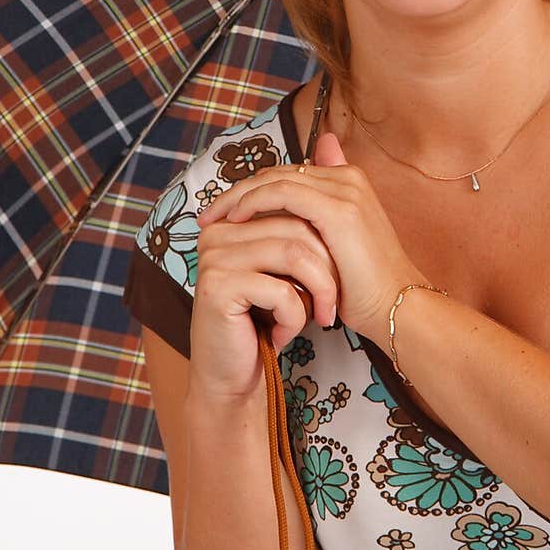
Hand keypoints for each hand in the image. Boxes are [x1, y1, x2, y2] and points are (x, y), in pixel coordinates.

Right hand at [190, 195, 340, 401]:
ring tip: (315, 318)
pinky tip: (284, 336)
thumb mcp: (286, 271)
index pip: (294, 208)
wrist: (233, 377)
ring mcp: (214, 257)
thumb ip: (299, 231)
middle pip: (298, 228)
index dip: (324, 242)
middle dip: (327, 269)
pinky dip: (295, 317)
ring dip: (317, 292)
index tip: (333, 277)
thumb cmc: (266, 322)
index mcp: (233, 221)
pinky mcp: (218, 287)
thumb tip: (335, 173)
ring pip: (295, 255)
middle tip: (330, 306)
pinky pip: (281, 291)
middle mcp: (219, 232)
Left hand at [195, 131, 422, 346]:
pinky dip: (253, 203)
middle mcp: (348, 178)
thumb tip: (286, 227)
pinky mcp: (337, 209)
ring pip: (275, 178)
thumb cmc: (365, 288)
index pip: (288, 174)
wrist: (396, 306)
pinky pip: (282, 194)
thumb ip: (312, 227)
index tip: (223, 212)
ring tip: (213, 218)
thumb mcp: (333, 250)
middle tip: (207, 213)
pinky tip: (235, 220)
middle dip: (238, 190)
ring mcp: (344, 190)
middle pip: (278, 172)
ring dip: (238, 196)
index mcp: (349, 182)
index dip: (253, 189)